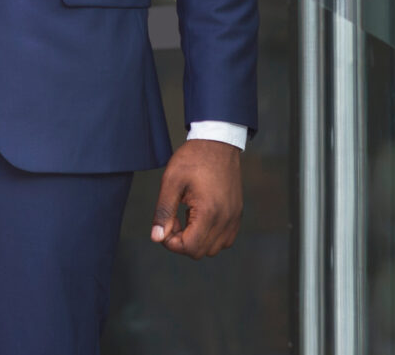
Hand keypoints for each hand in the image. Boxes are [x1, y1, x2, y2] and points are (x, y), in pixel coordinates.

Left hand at [149, 138, 242, 258]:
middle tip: (174, 220)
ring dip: (197, 240)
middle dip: (182, 242)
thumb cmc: (193, 158)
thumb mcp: (171, 181)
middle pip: (201, 252)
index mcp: (208, 212)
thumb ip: (163, 212)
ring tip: (187, 217)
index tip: (165, 225)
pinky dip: (211, 236)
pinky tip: (200, 217)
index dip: (171, 243)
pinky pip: (226, 239)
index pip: (189, 247)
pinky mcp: (237, 214)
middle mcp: (225, 219)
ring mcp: (234, 217)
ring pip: (214, 248)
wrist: (218, 142)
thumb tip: (157, 238)